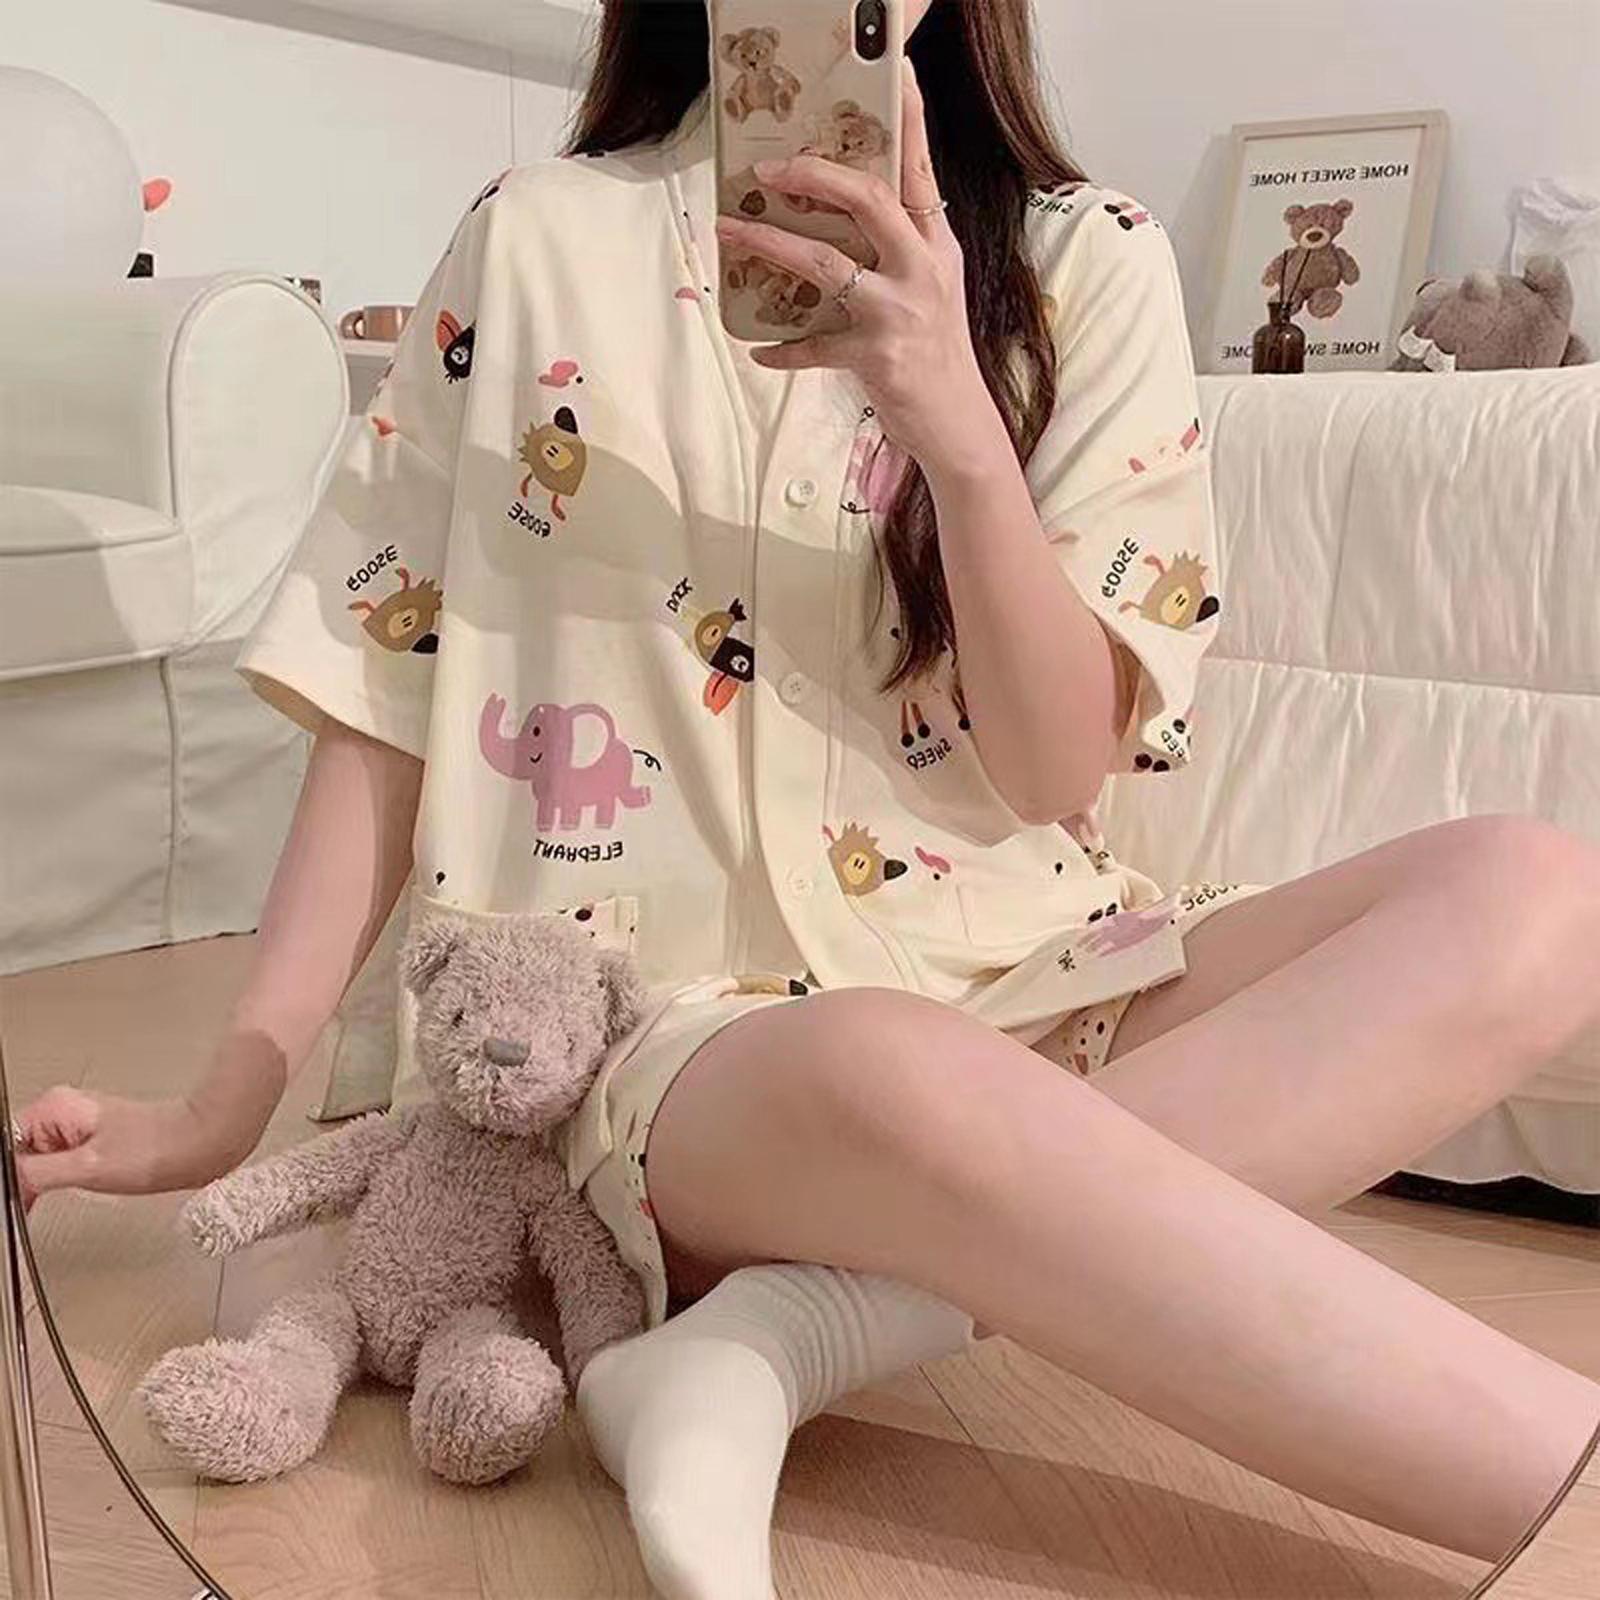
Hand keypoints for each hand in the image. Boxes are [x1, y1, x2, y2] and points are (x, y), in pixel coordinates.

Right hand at [13, 1087, 235, 1209]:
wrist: (202, 1145)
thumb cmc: (158, 1149)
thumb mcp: (87, 1168)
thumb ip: (35, 1173)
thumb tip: (9, 1178)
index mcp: (55, 1109)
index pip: (6, 1144)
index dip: (7, 1177)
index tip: (11, 1202)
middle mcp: (64, 1112)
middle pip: (17, 1153)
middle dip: (16, 1183)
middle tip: (21, 1210)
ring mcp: (79, 1127)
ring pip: (35, 1161)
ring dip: (31, 1186)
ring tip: (35, 1208)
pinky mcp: (94, 1144)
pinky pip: (57, 1165)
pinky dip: (50, 1184)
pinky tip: (54, 1199)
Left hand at [714, 61, 1006, 474]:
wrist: (958, 423)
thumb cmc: (936, 351)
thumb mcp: (931, 287)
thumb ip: (899, 247)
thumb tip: (838, 213)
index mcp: (936, 243)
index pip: (920, 168)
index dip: (909, 118)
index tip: (897, 71)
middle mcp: (921, 268)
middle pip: (866, 198)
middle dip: (811, 174)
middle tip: (766, 169)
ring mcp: (899, 311)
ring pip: (824, 263)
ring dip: (768, 243)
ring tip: (729, 231)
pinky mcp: (876, 355)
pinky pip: (813, 346)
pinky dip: (782, 348)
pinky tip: (759, 349)